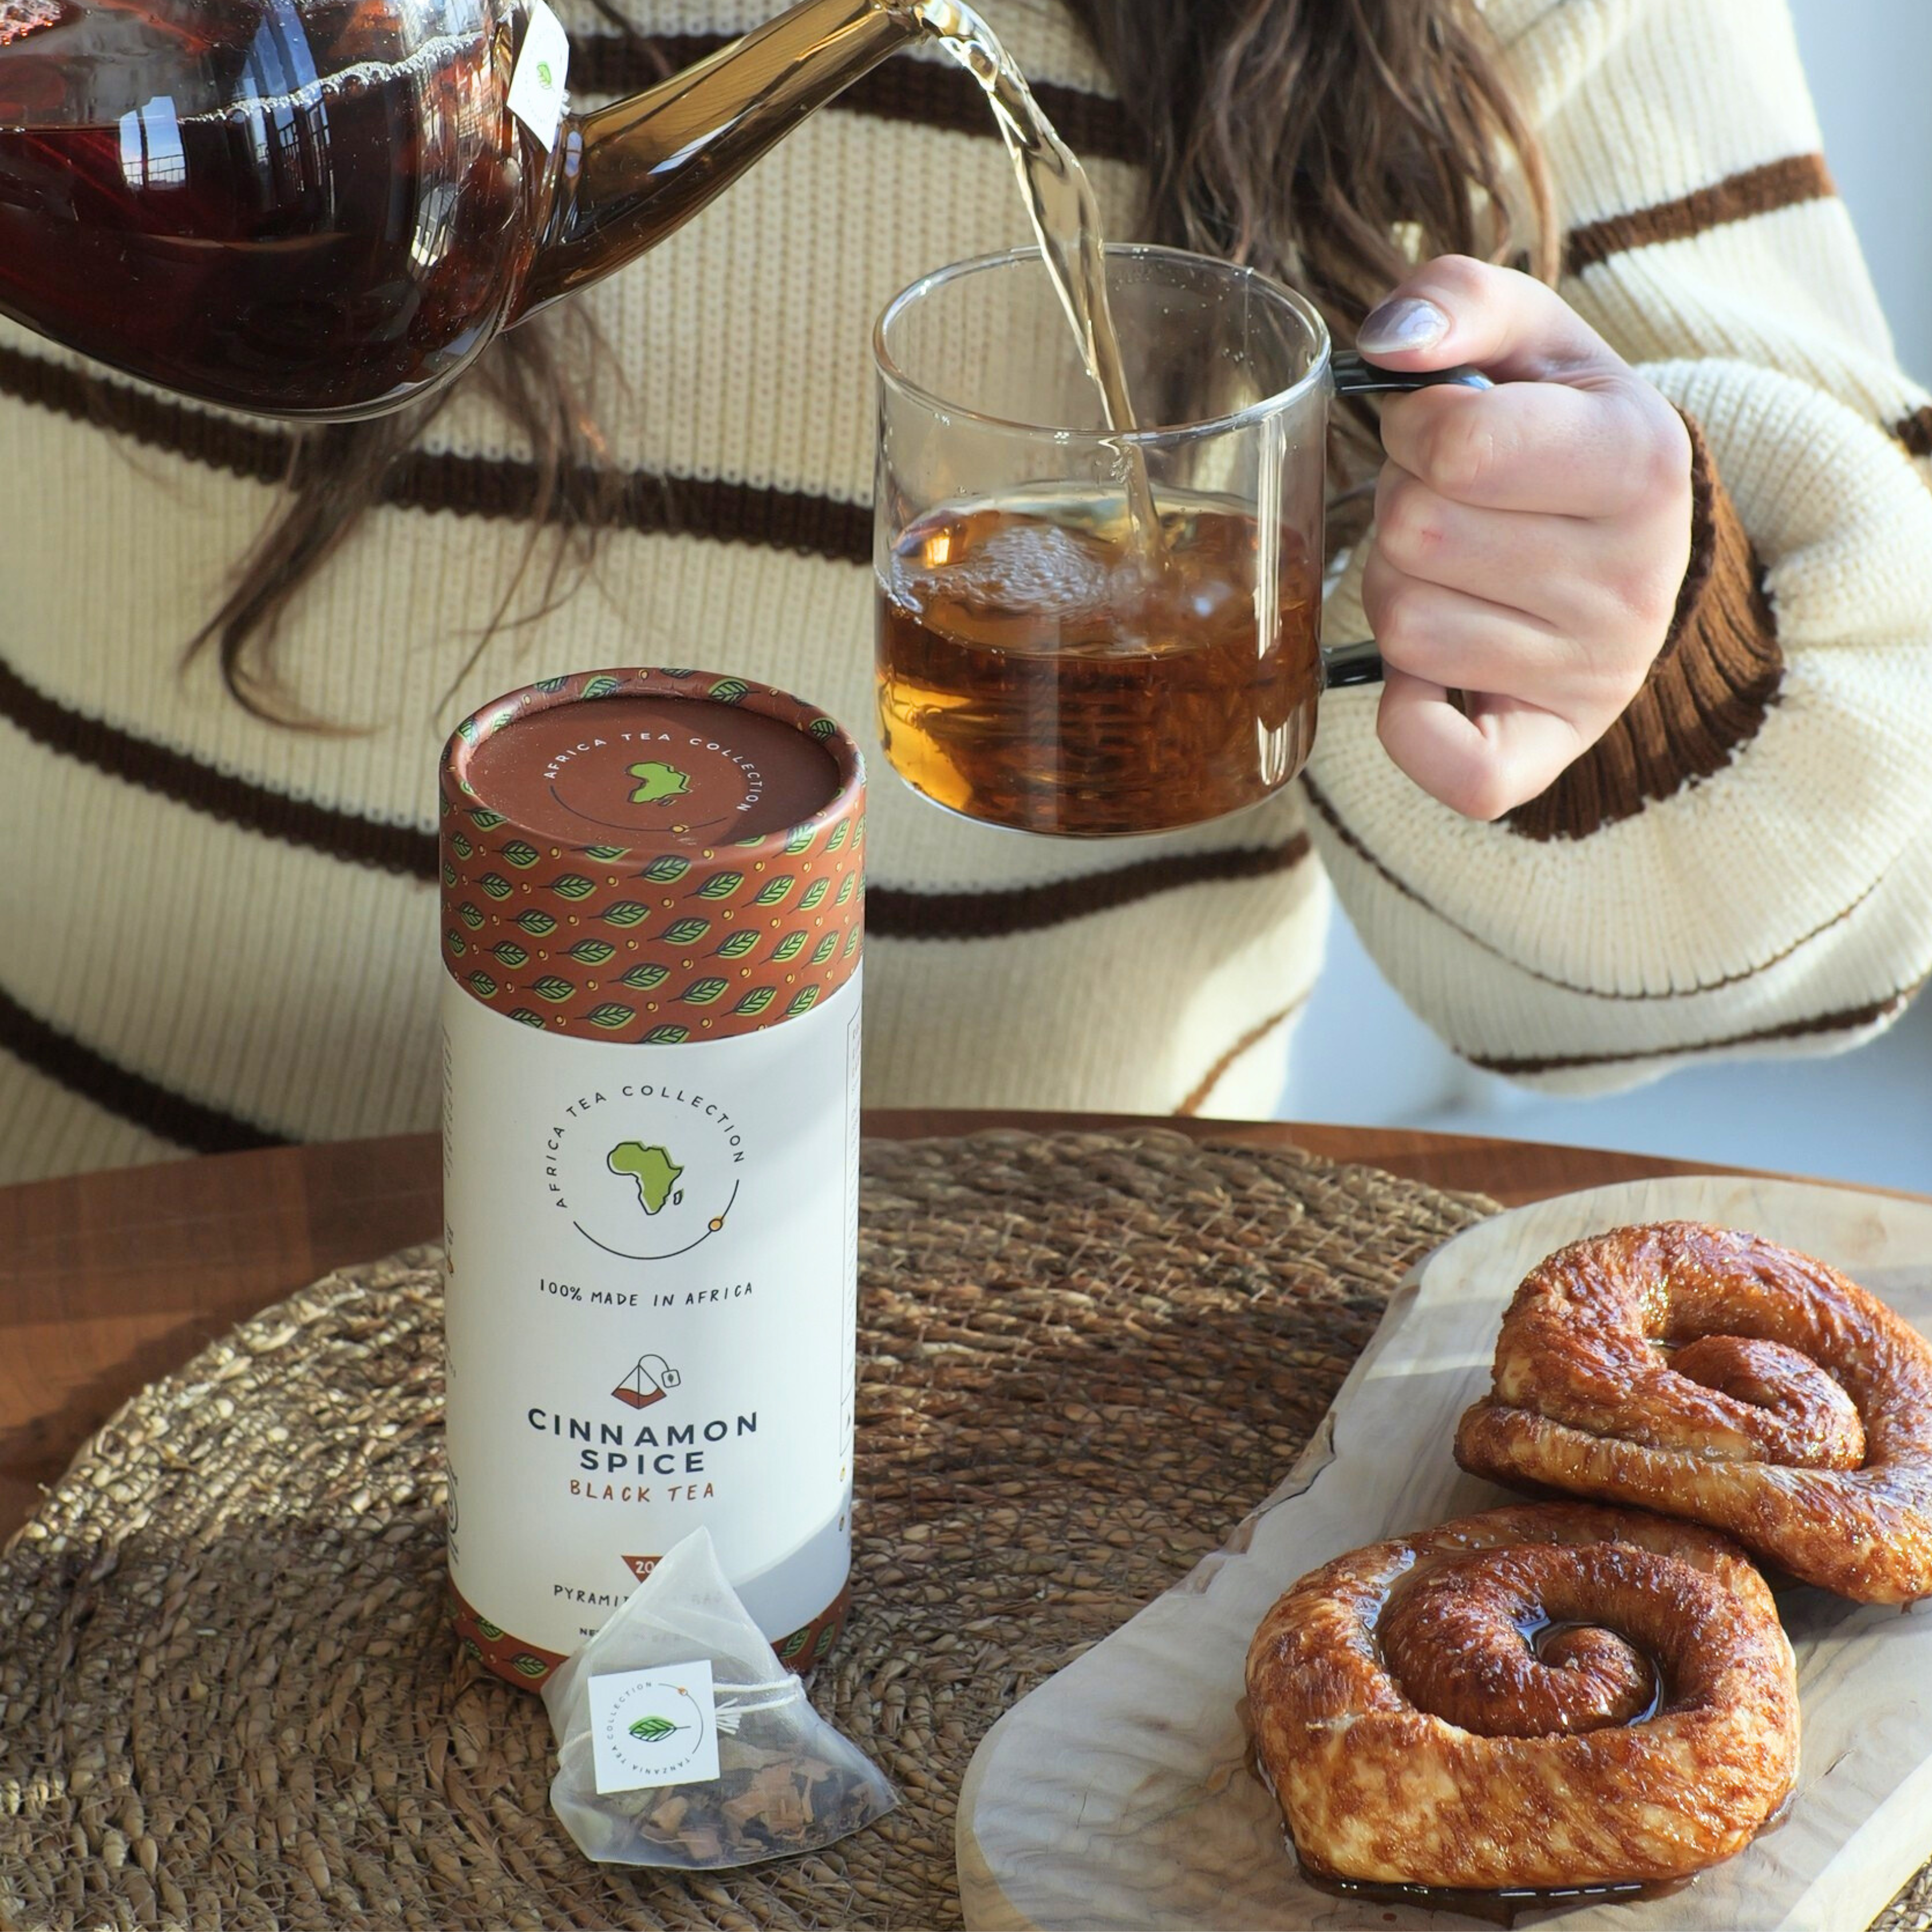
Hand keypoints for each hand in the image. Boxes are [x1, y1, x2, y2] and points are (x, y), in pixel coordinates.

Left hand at [1353, 256, 1693, 819]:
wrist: (1631, 553)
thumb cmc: (1561, 435)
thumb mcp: (1532, 341)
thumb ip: (1457, 299)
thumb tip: (1387, 342)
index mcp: (1641, 459)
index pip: (1455, 442)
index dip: (1417, 428)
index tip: (1446, 434)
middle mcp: (1632, 578)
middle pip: (1415, 535)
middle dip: (1403, 509)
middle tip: (1454, 509)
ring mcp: (1593, 677)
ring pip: (1404, 628)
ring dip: (1399, 592)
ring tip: (1457, 574)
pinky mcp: (1544, 753)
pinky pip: (1443, 761)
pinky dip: (1406, 718)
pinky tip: (1434, 674)